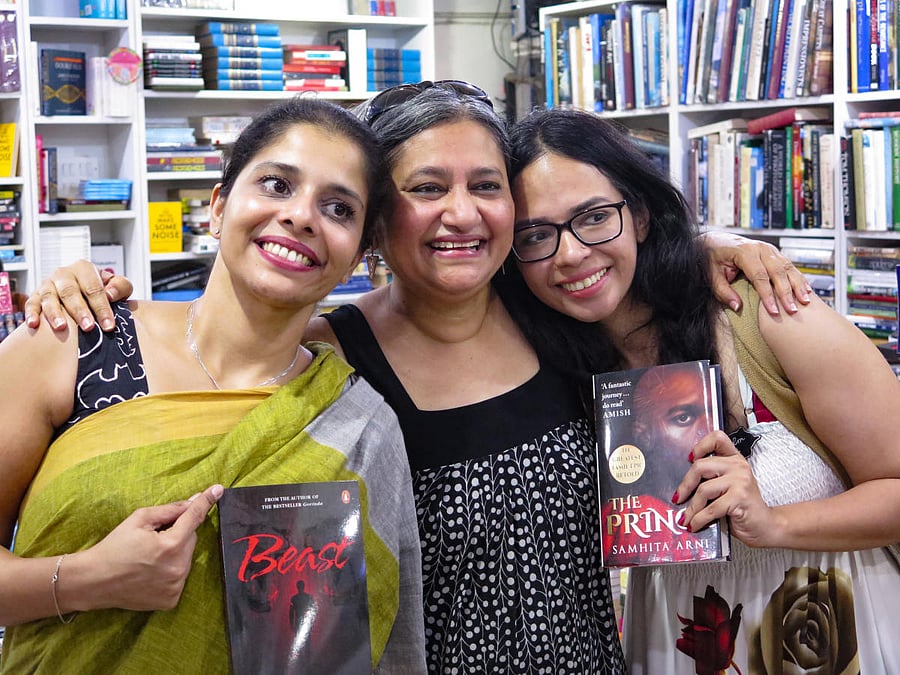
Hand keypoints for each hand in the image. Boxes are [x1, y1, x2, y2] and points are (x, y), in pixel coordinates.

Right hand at [24, 260, 133, 332]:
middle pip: (70, 292)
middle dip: (80, 311)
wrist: (83, 292)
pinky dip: (31, 313)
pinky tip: (34, 325)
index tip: (108, 325)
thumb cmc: (101, 290)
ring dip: (55, 313)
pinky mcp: (36, 295)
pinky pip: (32, 303)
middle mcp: (64, 274)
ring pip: (49, 297)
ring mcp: (48, 284)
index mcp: (84, 269)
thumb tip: (110, 294)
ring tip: (62, 327)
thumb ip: (120, 287)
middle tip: (88, 327)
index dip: (102, 307)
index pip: (94, 288)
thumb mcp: (116, 286)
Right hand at [72, 485, 223, 612]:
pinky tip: (150, 572)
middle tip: (154, 538)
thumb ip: (170, 510)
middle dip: (178, 533)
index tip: (218, 489)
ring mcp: (176, 587)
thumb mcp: (139, 519)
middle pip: (191, 539)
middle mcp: (178, 568)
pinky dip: (171, 571)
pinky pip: (180, 576)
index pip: (194, 517)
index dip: (206, 502)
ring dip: (175, 552)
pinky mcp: (171, 600)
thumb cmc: (115, 546)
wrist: (93, 581)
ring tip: (149, 557)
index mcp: (171, 545)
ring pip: (186, 557)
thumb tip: (195, 501)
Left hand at [673, 431, 776, 547]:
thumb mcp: (728, 487)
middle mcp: (738, 466)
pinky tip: (695, 525)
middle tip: (678, 497)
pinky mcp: (739, 498)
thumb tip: (683, 486)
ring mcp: (740, 481)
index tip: (690, 458)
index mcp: (734, 460)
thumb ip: (712, 478)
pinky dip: (699, 519)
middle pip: (700, 466)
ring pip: (703, 489)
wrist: (766, 526)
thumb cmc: (743, 507)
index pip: (717, 438)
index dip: (700, 445)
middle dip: (685, 485)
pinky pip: (711, 508)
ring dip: (692, 508)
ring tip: (687, 517)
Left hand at [699, 231, 811, 314]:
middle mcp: (760, 248)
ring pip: (788, 267)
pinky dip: (798, 278)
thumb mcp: (711, 274)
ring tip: (805, 302)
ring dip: (798, 285)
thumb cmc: (712, 258)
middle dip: (786, 292)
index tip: (773, 311)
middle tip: (792, 310)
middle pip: (778, 272)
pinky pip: (789, 265)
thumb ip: (723, 291)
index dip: (767, 295)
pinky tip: (806, 290)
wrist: (715, 240)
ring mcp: (769, 249)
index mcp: (744, 251)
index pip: (759, 276)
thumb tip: (737, 307)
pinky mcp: (774, 253)